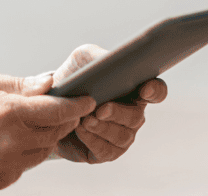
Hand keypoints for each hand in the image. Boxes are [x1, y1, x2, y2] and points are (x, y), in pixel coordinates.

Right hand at [0, 71, 95, 189]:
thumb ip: (20, 85)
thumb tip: (49, 83)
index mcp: (9, 113)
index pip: (57, 110)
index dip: (76, 105)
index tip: (88, 100)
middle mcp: (11, 142)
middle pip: (55, 132)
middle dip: (63, 120)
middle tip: (62, 111)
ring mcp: (7, 164)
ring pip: (43, 152)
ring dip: (44, 138)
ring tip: (33, 125)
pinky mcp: (1, 179)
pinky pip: (24, 165)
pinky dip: (25, 154)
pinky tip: (11, 142)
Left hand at [47, 45, 167, 163]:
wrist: (50, 106)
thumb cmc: (73, 80)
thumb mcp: (82, 60)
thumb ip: (96, 56)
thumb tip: (107, 61)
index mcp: (134, 90)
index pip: (156, 90)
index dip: (155, 91)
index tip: (144, 90)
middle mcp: (133, 113)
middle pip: (136, 116)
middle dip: (118, 113)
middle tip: (100, 109)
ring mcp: (123, 134)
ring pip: (122, 135)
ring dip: (102, 128)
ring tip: (85, 120)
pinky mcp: (107, 151)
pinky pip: (107, 150)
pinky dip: (93, 140)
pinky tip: (81, 130)